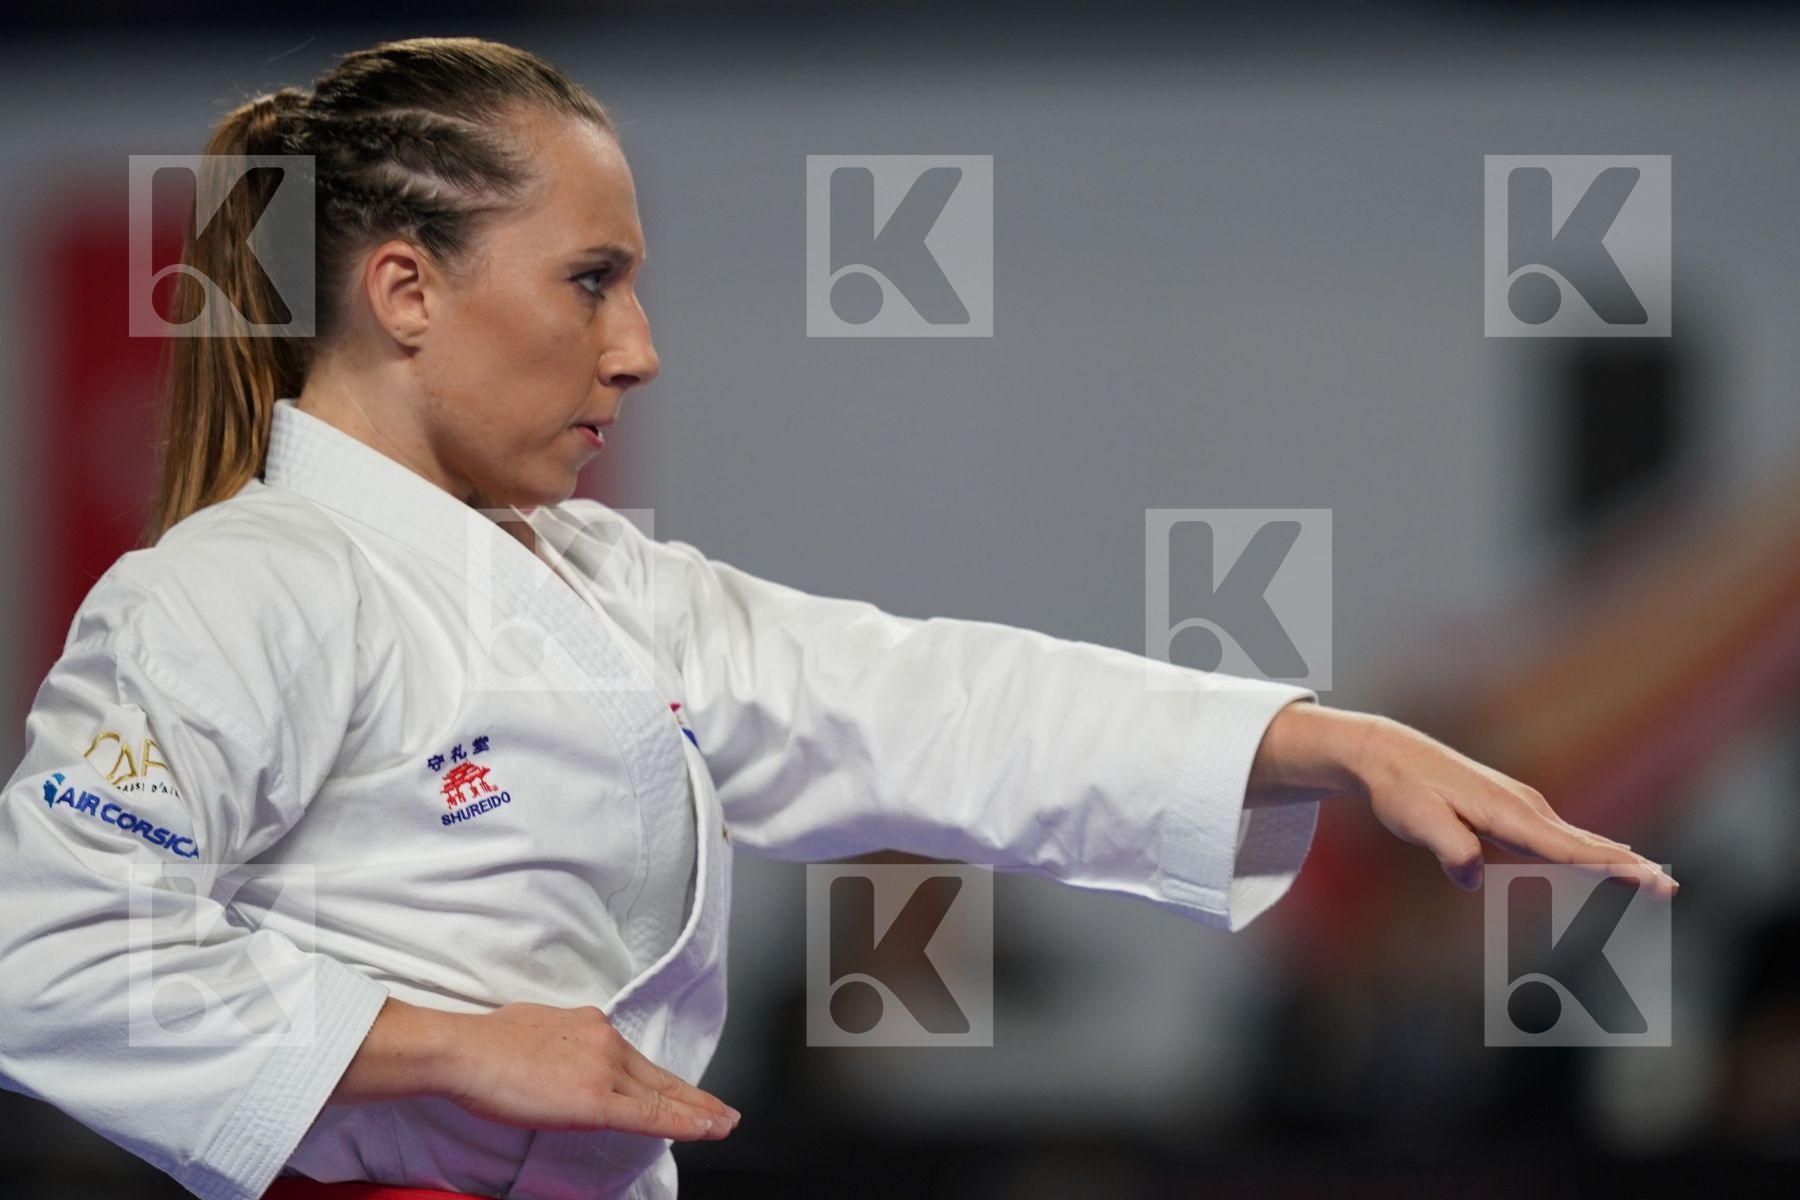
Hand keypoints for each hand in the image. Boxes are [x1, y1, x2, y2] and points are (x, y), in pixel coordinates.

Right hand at [330, 997, 738, 1141]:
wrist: (466, 1051)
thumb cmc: (486, 1042)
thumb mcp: (537, 1027)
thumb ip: (563, 1045)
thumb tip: (565, 1059)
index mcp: (591, 1026)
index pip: (638, 1061)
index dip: (666, 1081)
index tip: (689, 1092)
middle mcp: (606, 1042)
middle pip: (658, 1077)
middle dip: (695, 1097)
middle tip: (724, 1111)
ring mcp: (604, 1070)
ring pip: (659, 1097)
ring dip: (697, 1112)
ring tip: (722, 1124)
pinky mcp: (595, 1099)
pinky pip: (649, 1115)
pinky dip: (682, 1123)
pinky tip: (704, 1130)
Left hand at [1249, 703, 1677, 897]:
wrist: (1387, 754)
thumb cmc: (1400, 789)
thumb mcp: (1416, 820)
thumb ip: (1447, 847)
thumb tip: (1472, 880)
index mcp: (1509, 815)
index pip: (1569, 849)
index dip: (1612, 868)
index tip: (1651, 879)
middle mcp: (1524, 808)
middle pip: (1586, 844)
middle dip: (1629, 867)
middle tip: (1670, 891)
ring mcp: (1522, 806)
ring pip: (1578, 838)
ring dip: (1616, 859)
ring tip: (1653, 881)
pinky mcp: (1512, 810)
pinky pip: (1561, 835)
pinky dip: (1591, 849)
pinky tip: (1607, 858)